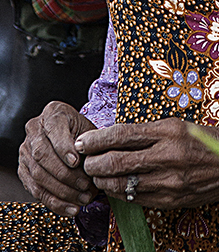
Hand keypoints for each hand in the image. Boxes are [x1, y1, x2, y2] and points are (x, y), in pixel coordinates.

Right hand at [18, 101, 98, 216]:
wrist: (71, 136)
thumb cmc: (82, 132)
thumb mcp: (89, 129)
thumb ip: (90, 142)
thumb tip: (92, 162)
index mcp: (52, 113)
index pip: (53, 130)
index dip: (64, 148)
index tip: (77, 162)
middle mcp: (34, 130)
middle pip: (42, 155)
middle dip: (65, 175)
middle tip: (86, 185)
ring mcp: (25, 151)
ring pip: (38, 175)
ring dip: (62, 192)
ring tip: (83, 198)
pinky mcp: (23, 170)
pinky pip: (36, 190)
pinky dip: (55, 203)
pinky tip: (72, 208)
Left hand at [75, 117, 218, 208]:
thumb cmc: (206, 141)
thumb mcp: (179, 125)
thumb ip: (149, 132)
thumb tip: (116, 137)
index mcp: (169, 130)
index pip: (123, 134)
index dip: (97, 139)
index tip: (82, 141)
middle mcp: (167, 155)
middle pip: (116, 161)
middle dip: (93, 163)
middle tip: (84, 161)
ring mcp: (168, 181)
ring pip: (122, 183)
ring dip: (103, 180)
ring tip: (97, 175)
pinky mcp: (170, 200)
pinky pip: (136, 198)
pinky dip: (121, 192)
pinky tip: (116, 186)